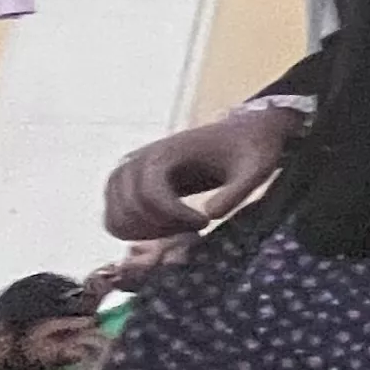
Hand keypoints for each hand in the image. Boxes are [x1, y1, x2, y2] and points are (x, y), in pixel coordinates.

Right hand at [101, 108, 295, 239]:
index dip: (176, 217)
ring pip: (116, 220)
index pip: (151, 195)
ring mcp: (124, 175)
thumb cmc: (249, 150)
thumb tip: (209, 214)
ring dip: (149, 234)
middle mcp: (135, 161)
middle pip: (129, 210)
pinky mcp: (124, 189)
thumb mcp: (255, 169)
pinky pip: (114, 221)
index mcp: (163, 152)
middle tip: (197, 225)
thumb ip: (237, 191)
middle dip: (164, 228)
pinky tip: (171, 229)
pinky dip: (137, 234)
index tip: (206, 221)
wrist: (239, 135)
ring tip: (185, 227)